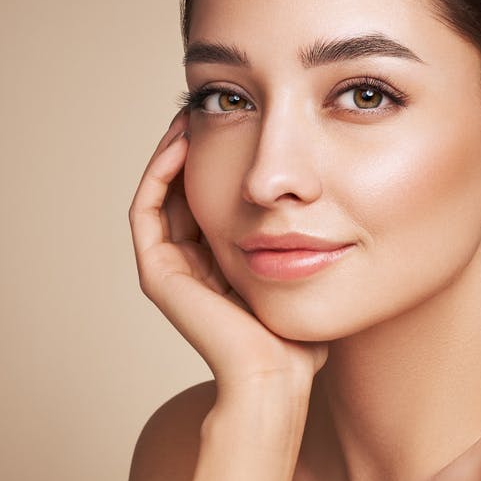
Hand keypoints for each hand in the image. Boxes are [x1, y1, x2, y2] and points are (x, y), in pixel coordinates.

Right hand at [129, 112, 329, 392]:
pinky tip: (185, 139)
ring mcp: (170, 270)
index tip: (243, 119)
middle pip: (184, 189)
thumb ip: (309, 244)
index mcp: (219, 267)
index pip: (213, 197)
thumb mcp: (309, 275)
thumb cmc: (301, 340)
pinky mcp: (158, 274)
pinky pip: (148, 208)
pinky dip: (161, 171)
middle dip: (196, 145)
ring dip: (174, 149)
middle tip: (211, 103)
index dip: (222, 156)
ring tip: (193, 111)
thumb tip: (333, 205)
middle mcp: (189, 266)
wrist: (279, 377)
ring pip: (162, 192)